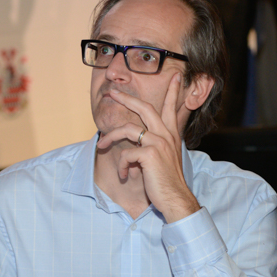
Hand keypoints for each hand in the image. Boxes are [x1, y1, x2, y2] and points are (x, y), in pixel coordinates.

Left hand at [96, 73, 200, 222]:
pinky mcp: (149, 155)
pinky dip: (122, 165)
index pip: (171, 107)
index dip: (173, 91)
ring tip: (100, 145)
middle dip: (126, 97)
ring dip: (110, 137)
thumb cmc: (168, 182)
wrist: (176, 199)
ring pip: (127, 129)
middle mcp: (166, 135)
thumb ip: (155, 146)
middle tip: (112, 92)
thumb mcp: (165, 159)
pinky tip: (125, 174)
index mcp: (171, 134)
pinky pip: (126, 154)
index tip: (174, 77)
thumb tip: (138, 144)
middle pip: (144, 107)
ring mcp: (158, 143)